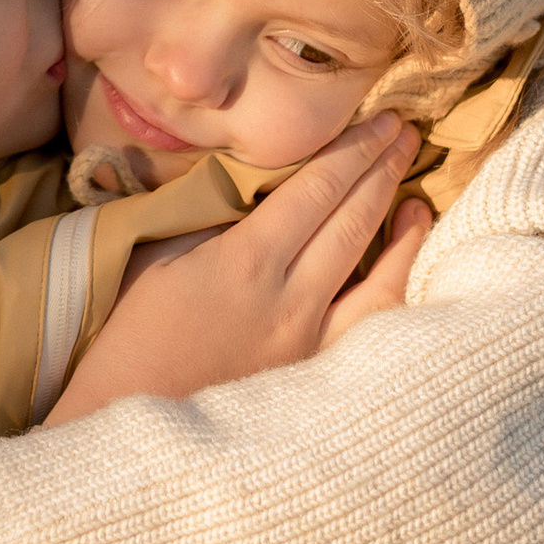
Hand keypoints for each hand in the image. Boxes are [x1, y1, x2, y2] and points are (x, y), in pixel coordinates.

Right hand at [46, 115, 421, 424]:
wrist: (128, 423)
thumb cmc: (129, 337)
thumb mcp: (156, 258)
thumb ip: (210, 216)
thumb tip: (252, 182)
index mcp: (246, 263)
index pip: (317, 190)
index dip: (355, 151)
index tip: (383, 120)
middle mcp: (290, 302)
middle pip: (353, 222)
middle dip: (384, 170)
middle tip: (406, 132)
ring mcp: (310, 345)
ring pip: (378, 277)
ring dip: (402, 229)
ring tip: (415, 193)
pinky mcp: (315, 378)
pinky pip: (372, 328)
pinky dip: (395, 289)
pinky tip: (405, 265)